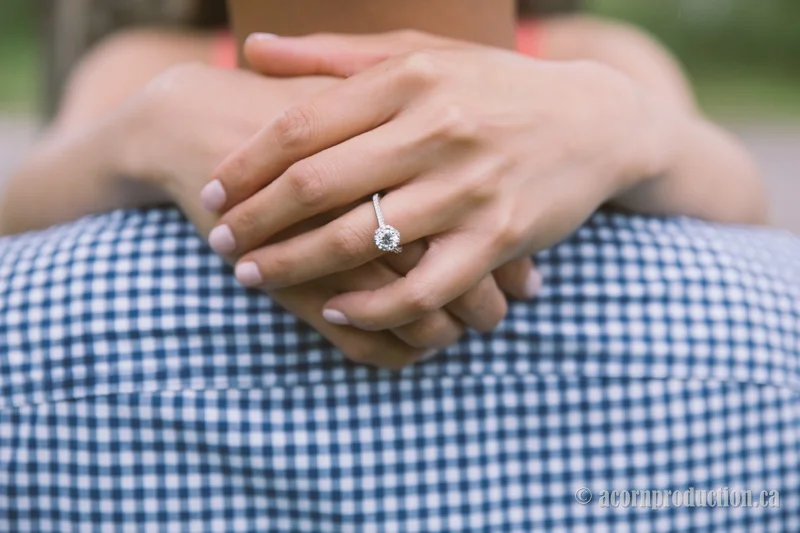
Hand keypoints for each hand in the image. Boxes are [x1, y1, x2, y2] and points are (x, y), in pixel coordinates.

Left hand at [120, 62, 535, 367]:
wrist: (595, 121)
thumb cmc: (493, 88)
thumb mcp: (420, 53)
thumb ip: (332, 55)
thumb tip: (251, 51)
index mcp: (409, 78)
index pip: (302, 125)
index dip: (246, 165)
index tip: (210, 192)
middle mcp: (436, 129)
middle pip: (318, 183)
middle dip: (256, 220)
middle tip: (218, 243)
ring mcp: (469, 187)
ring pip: (361, 238)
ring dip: (295, 265)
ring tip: (252, 278)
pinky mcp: (500, 238)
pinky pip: (424, 287)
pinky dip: (374, 305)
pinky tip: (336, 307)